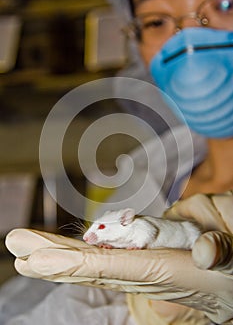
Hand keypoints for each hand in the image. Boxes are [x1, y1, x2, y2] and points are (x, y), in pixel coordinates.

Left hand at [5, 197, 232, 324]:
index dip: (70, 264)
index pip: (107, 268)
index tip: (35, 260)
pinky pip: (107, 248)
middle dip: (50, 256)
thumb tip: (204, 253)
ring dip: (57, 250)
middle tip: (14, 245)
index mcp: (162, 273)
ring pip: (92, 255)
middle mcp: (143, 268)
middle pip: (88, 263)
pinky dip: (80, 247)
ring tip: (24, 244)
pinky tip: (60, 248)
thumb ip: (220, 251)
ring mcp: (140, 258)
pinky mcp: (144, 247)